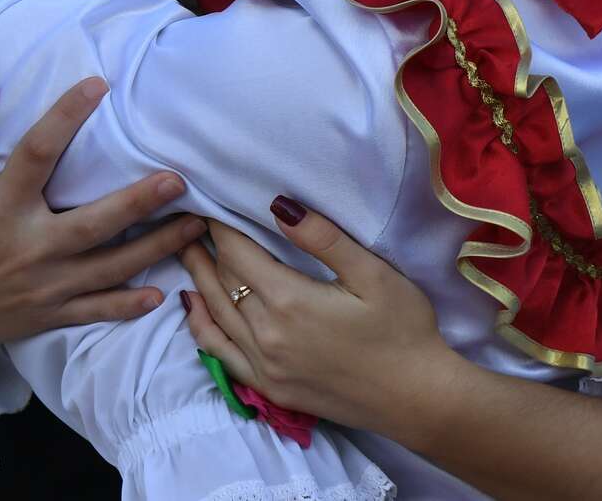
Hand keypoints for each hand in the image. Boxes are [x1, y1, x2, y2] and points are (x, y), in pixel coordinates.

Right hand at [0, 80, 206, 361]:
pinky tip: (162, 293)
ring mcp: (43, 286)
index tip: (98, 85)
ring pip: (110, 268)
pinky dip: (128, 305)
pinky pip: (97, 310)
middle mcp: (27, 247)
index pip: (36, 154)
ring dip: (156, 248)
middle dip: (138, 203)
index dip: (66, 116)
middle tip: (178, 180)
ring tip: (196, 225)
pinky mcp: (50, 314)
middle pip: (93, 224)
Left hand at [177, 197, 460, 440]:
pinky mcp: (270, 389)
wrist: (416, 397)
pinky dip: (201, 327)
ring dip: (198, 280)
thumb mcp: (372, 274)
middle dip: (203, 249)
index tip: (208, 204)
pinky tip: (194, 308)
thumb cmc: (403, 329)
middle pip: (221, 282)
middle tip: (187, 222)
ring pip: (215, 314)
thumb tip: (279, 205)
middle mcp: (266, 334)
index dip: (221, 227)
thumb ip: (323, 239)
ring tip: (185, 252)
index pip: (238, 254)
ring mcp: (264, 366)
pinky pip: (220, 354)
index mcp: (289, 300)